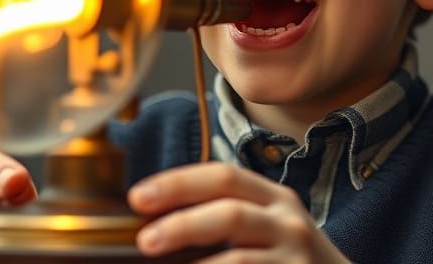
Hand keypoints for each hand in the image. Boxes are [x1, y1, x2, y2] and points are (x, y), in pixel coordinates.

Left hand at [128, 163, 348, 262]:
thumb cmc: (288, 257)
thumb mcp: (267, 225)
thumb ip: (225, 215)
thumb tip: (157, 221)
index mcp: (273, 197)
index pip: (222, 176)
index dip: (177, 183)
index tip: (137, 197)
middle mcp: (287, 220)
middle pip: (230, 210)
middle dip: (182, 222)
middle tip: (144, 240)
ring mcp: (295, 254)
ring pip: (239, 257)